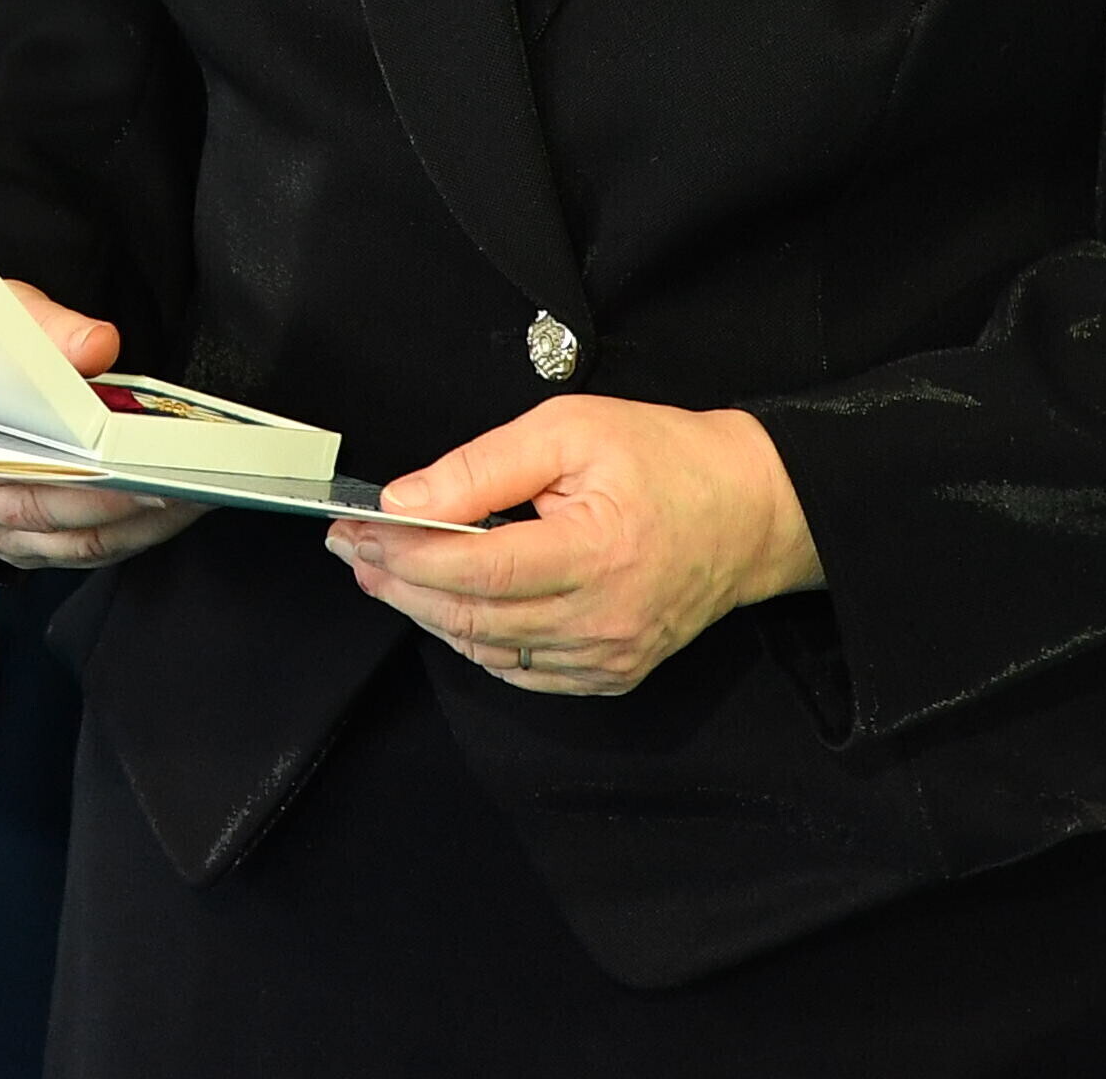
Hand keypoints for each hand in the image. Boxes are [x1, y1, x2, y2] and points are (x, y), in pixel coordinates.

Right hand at [0, 283, 206, 571]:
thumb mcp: (3, 317)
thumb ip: (48, 329)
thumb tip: (98, 345)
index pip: (9, 470)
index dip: (71, 470)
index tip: (129, 458)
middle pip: (50, 515)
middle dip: (123, 500)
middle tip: (183, 479)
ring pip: (77, 542)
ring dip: (141, 523)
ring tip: (195, 493)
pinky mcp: (31, 546)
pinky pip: (88, 552)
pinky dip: (135, 533)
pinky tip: (175, 509)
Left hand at [329, 395, 813, 695]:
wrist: (751, 511)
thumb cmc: (668, 460)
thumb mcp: (570, 431)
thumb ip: (482, 468)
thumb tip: (408, 500)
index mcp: (597, 553)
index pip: (475, 570)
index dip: (405, 553)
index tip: (357, 528)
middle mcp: (602, 619)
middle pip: (471, 616)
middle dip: (399, 583)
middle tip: (354, 549)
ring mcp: (608, 656)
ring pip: (488, 649)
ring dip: (428, 611)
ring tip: (386, 572)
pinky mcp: (611, 673)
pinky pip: (522, 670)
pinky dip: (476, 639)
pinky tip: (449, 605)